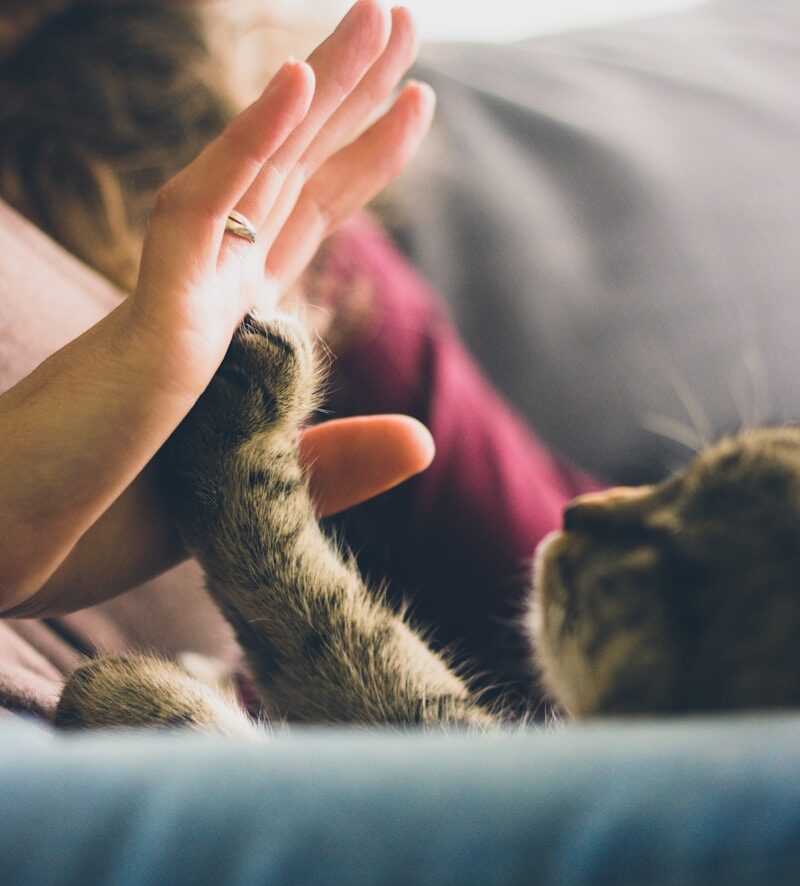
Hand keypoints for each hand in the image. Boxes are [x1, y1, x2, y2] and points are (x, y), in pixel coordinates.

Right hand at [0, 2, 435, 614]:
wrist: (8, 550)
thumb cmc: (105, 522)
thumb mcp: (250, 495)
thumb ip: (334, 462)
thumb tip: (425, 439)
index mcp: (228, 330)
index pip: (303, 222)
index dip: (357, 159)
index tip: (412, 105)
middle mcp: (206, 297)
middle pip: (291, 176)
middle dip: (350, 97)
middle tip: (400, 20)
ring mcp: (177, 300)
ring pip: (259, 172)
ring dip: (320, 89)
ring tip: (385, 15)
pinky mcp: (149, 322)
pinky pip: (199, 216)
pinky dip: (246, 147)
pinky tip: (298, 82)